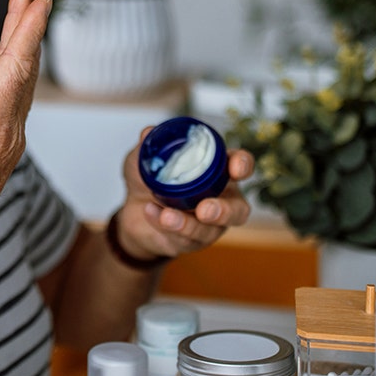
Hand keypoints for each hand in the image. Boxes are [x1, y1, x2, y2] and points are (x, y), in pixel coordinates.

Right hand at [0, 0, 51, 264]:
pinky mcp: (1, 146)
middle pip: (24, 67)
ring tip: (26, 11)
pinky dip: (17, 67)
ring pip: (23, 81)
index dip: (26, 30)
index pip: (13, 68)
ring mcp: (8, 139)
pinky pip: (16, 96)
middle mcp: (7, 131)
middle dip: (28, 25)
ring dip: (25, 44)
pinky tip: (11, 59)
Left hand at [114, 127, 255, 260]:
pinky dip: (167, 226)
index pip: (241, 165)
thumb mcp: (143, 160)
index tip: (235, 168)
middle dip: (224, 211)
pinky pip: (184, 240)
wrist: (132, 213)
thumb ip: (147, 147)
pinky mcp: (191, 242)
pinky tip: (151, 213)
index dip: (243, 165)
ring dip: (187, 224)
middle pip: (238, 210)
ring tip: (166, 215)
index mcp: (216, 171)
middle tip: (204, 209)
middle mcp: (220, 199)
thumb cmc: (149, 181)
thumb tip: (148, 132)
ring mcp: (209, 225)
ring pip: (210, 230)